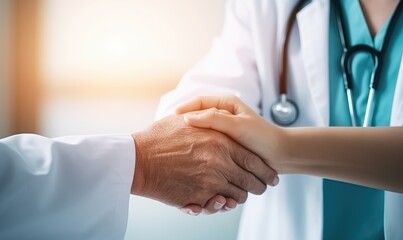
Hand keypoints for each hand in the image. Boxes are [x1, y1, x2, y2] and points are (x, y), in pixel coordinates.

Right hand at [131, 114, 277, 214]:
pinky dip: (222, 205)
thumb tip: (221, 124)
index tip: (268, 175)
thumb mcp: (189, 121)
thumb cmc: (160, 137)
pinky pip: (218, 206)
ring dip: (239, 197)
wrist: (137, 160)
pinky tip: (219, 200)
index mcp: (221, 142)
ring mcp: (210, 182)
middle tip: (257, 187)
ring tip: (234, 194)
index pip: (253, 160)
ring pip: (237, 196)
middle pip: (251, 182)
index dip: (264, 170)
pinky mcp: (198, 197)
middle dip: (257, 187)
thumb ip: (209, 121)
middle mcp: (220, 163)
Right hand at [176, 95, 288, 173]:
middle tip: (171, 132)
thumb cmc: (262, 138)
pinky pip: (207, 144)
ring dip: (191, 138)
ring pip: (201, 131)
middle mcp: (223, 116)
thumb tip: (187, 118)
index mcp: (226, 104)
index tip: (172, 118)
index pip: (199, 102)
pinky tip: (192, 157)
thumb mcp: (237, 126)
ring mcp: (223, 131)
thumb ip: (214, 120)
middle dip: (185, 125)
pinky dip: (199, 149)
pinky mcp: (224, 144)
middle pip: (197, 117)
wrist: (279, 155)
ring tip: (179, 145)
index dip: (184, 109)